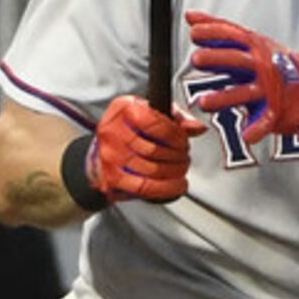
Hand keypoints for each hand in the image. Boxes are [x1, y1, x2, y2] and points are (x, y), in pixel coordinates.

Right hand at [84, 95, 205, 203]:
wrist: (100, 150)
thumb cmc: (127, 129)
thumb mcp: (149, 111)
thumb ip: (175, 117)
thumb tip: (197, 127)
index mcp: (123, 109)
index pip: (155, 123)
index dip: (176, 135)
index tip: (184, 141)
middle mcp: (112, 132)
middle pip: (155, 149)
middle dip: (178, 156)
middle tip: (185, 157)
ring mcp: (110, 157)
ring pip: (153, 170)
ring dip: (175, 172)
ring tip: (181, 169)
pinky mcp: (111, 178)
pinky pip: (144, 187)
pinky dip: (166, 188)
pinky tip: (177, 185)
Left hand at [186, 10, 298, 142]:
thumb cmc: (276, 63)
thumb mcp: (252, 42)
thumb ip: (220, 31)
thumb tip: (190, 16)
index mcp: (254, 47)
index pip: (232, 36)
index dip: (214, 33)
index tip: (195, 32)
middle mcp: (261, 66)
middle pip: (236, 61)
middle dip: (216, 59)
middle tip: (197, 59)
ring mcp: (268, 89)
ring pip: (244, 93)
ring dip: (224, 98)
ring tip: (204, 103)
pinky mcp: (275, 111)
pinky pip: (265, 121)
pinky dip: (256, 129)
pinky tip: (247, 136)